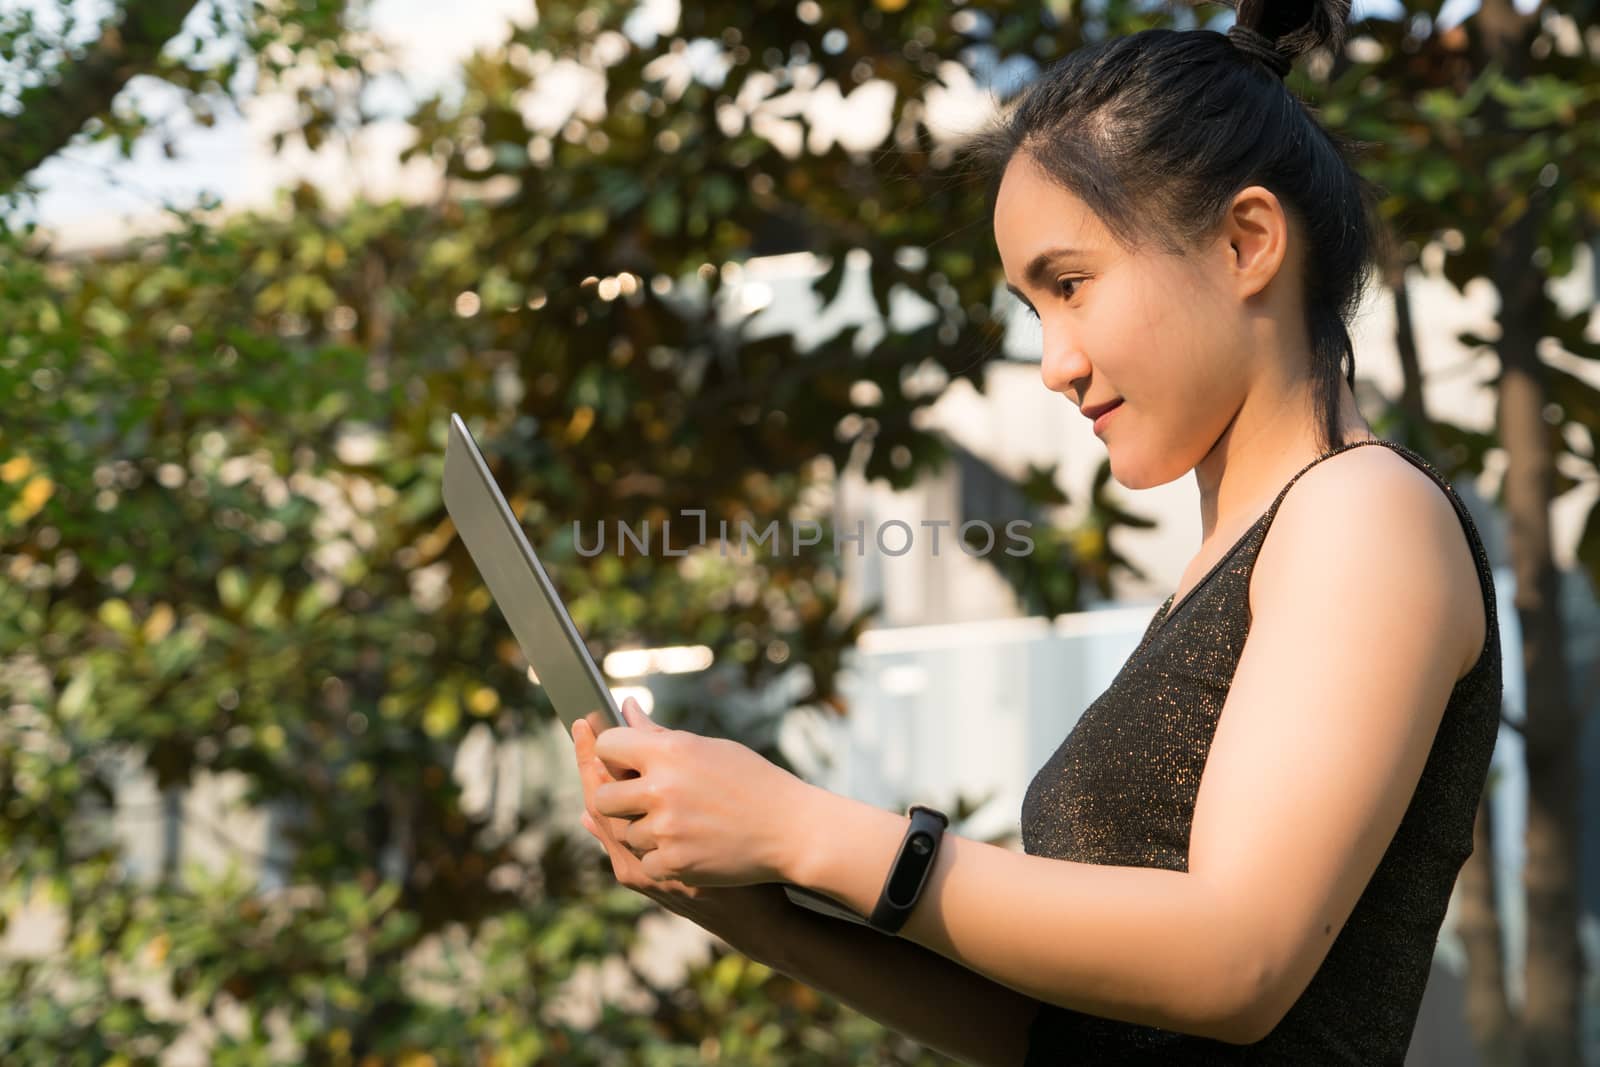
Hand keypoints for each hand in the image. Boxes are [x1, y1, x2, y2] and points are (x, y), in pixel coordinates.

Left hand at [572, 700, 795, 948]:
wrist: (792, 830)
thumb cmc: (754, 782)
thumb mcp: (709, 750)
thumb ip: (660, 734)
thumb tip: (626, 708)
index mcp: (669, 752)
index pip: (607, 746)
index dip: (610, 752)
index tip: (621, 760)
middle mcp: (661, 789)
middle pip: (602, 797)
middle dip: (617, 799)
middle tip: (640, 800)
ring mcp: (666, 830)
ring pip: (624, 834)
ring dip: (643, 831)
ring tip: (678, 824)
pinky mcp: (675, 864)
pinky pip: (644, 863)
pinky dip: (660, 859)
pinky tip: (686, 847)